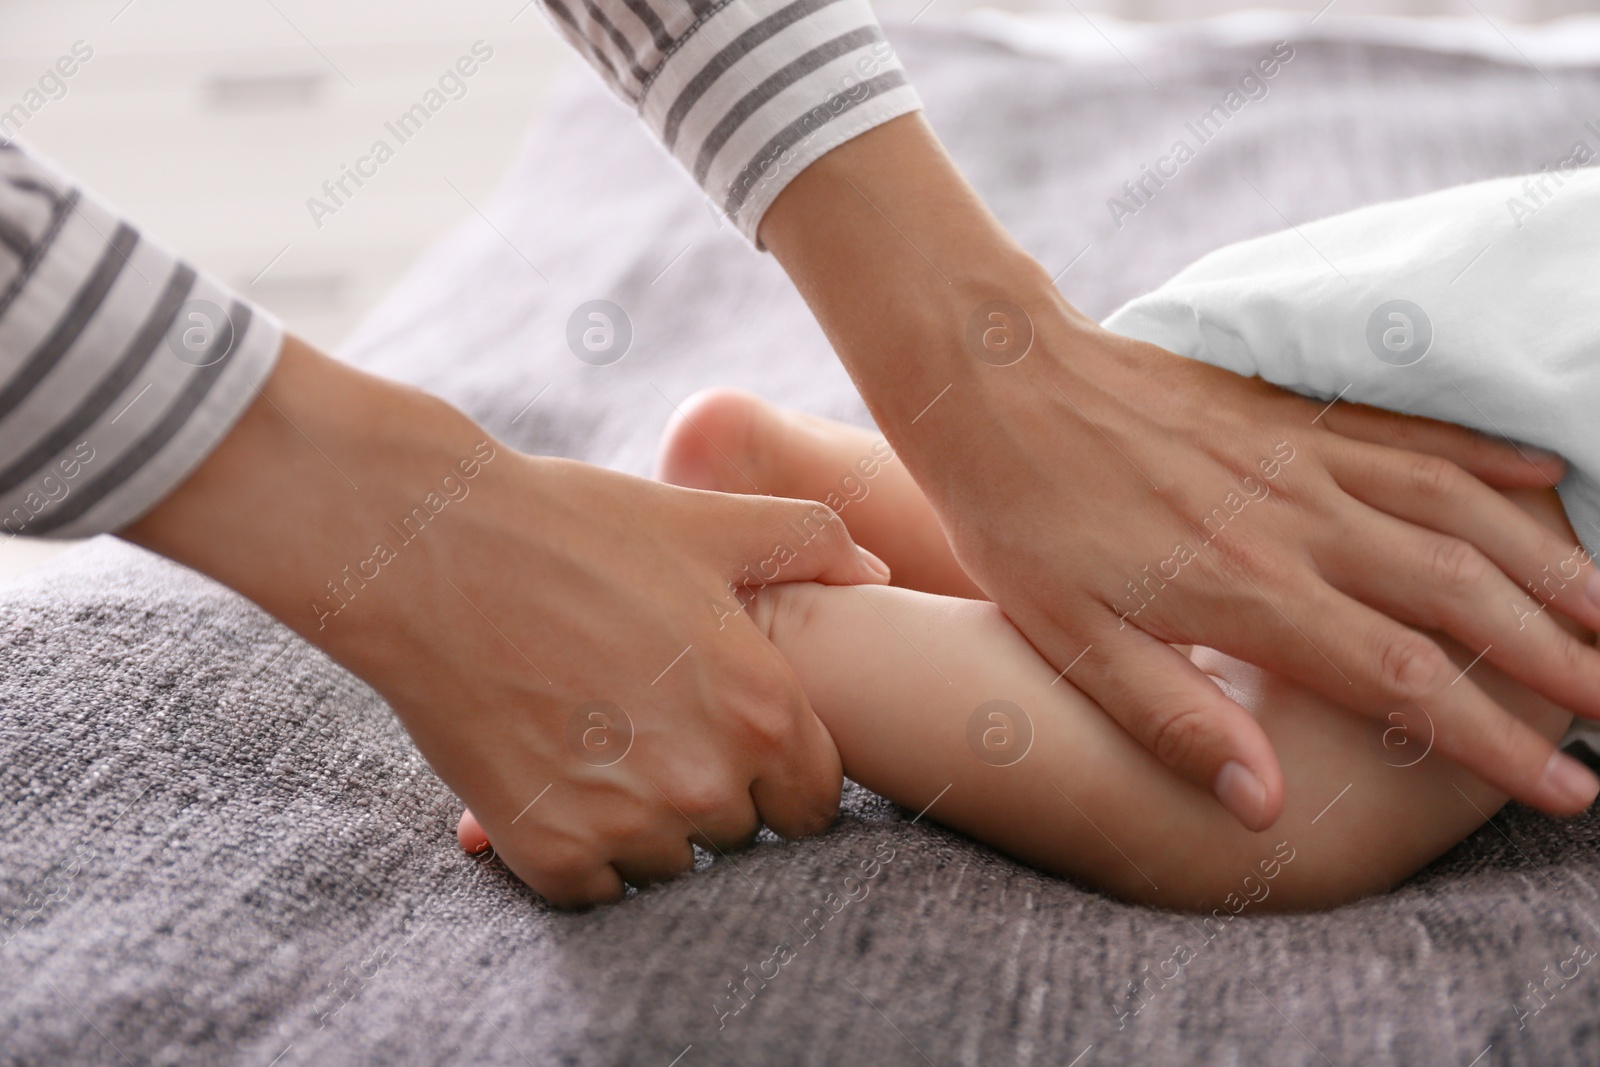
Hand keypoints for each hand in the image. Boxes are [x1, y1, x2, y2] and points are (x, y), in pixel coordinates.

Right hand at [123, 338, 889, 905]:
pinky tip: (553, 777)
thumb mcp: (705, 522)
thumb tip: (877, 569)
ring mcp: (627, 824)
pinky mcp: (550, 851)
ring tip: (597, 747)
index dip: (778, 777)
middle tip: (651, 732)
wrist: (431, 551)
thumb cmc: (576, 528)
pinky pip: (596, 889)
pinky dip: (579, 849)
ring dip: (644, 827)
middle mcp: (706, 779)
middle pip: (740, 837)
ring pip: (669, 867)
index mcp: (762, 707)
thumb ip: (809, 542)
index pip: (812, 803)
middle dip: (710, 794)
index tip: (731, 745)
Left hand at [761, 114, 1599, 828]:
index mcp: (1251, 594)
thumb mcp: (1067, 638)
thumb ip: (1172, 717)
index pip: (1405, 683)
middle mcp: (1300, 523)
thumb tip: (1264, 803)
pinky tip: (1541, 477)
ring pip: (1460, 511)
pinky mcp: (1289, 408)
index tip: (1565, 785)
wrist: (994, 378)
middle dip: (1555, 660)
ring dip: (1546, 565)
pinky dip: (1487, 457)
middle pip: (1462, 598)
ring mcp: (1303, 455)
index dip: (1494, 741)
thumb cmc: (1018, 516)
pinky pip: (1412, 432)